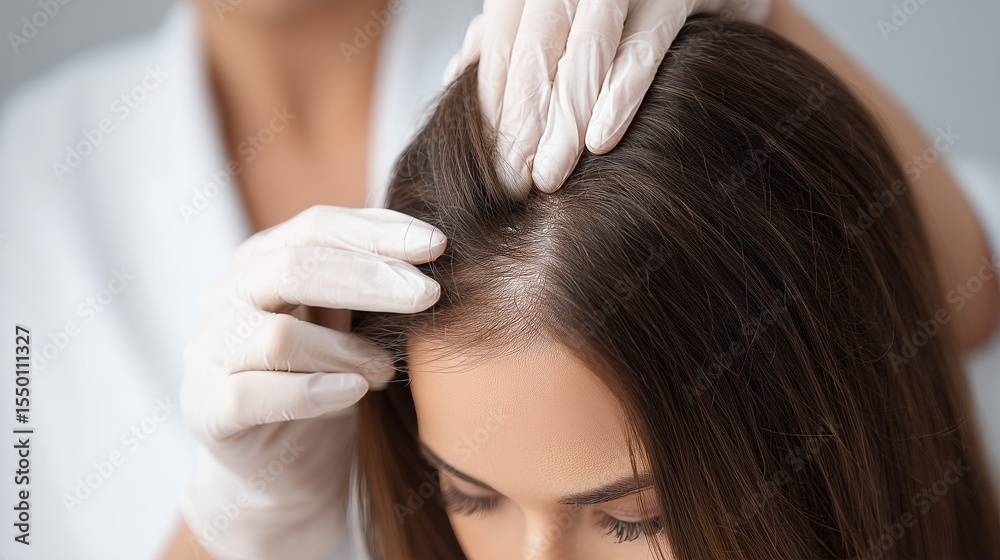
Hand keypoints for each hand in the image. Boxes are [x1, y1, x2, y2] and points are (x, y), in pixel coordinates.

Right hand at [178, 206, 444, 559]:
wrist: (281, 469)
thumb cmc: (322, 381)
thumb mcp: (348, 325)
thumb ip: (369, 287)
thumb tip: (430, 251)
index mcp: (261, 262)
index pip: (316, 228)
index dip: (377, 232)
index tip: (437, 244)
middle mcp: (226, 298)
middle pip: (294, 268)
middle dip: (370, 278)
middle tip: (428, 295)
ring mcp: (209, 353)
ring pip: (279, 337)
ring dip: (347, 351)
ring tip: (385, 371)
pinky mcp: (207, 409)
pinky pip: (255, 395)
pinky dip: (313, 391)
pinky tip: (354, 393)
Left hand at [443, 0, 771, 193]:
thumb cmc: (628, 2)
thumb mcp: (562, 13)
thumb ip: (511, 35)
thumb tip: (458, 72)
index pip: (503, 43)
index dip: (491, 106)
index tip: (490, 167)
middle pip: (536, 49)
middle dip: (521, 121)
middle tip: (512, 184)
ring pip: (586, 49)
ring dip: (564, 118)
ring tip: (549, 177)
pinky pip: (649, 42)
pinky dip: (623, 91)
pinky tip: (602, 138)